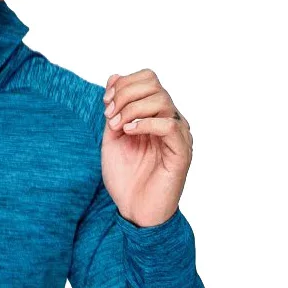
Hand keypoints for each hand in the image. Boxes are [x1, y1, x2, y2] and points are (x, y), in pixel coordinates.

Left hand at [100, 69, 192, 226]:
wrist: (134, 210)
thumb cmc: (126, 177)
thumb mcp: (111, 138)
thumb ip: (114, 109)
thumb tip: (114, 76)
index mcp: (155, 115)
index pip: (148, 79)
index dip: (124, 84)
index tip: (105, 103)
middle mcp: (170, 120)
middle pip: (154, 85)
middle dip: (125, 95)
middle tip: (109, 116)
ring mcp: (178, 135)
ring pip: (162, 100)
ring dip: (132, 109)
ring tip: (117, 127)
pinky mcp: (181, 152)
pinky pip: (169, 125)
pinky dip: (146, 123)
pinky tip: (128, 132)